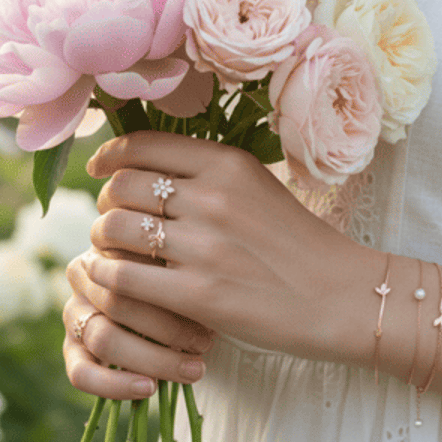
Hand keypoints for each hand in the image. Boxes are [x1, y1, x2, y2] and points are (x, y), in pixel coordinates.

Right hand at [62, 250, 214, 399]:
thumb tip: (208, 278)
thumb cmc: (177, 273)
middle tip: (206, 342)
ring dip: (152, 359)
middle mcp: (85, 276)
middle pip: (118, 302)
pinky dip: (115, 385)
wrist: (163, 297)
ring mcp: (74, 312)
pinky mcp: (71, 349)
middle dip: (169, 328)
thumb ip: (179, 264)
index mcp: (108, 245)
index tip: (210, 306)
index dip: (167, 288)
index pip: (129, 265)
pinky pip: (81, 373)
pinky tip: (150, 388)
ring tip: (193, 370)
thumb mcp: (179, 262)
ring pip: (103, 338)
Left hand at [84, 131, 372, 360]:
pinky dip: (106, 277)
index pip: (142, 145)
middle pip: (121, 186)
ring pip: (114, 228)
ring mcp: (205, 246)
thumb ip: (205, 173)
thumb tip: (142, 166)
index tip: (98, 168)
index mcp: (227, 163)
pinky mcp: (199, 294)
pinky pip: (123, 277)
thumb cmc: (296, 241)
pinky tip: (111, 281)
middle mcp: (213, 197)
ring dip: (101, 240)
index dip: (109, 155)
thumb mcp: (256, 186)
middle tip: (112, 219)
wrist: (342, 296)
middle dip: (105, 202)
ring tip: (112, 252)